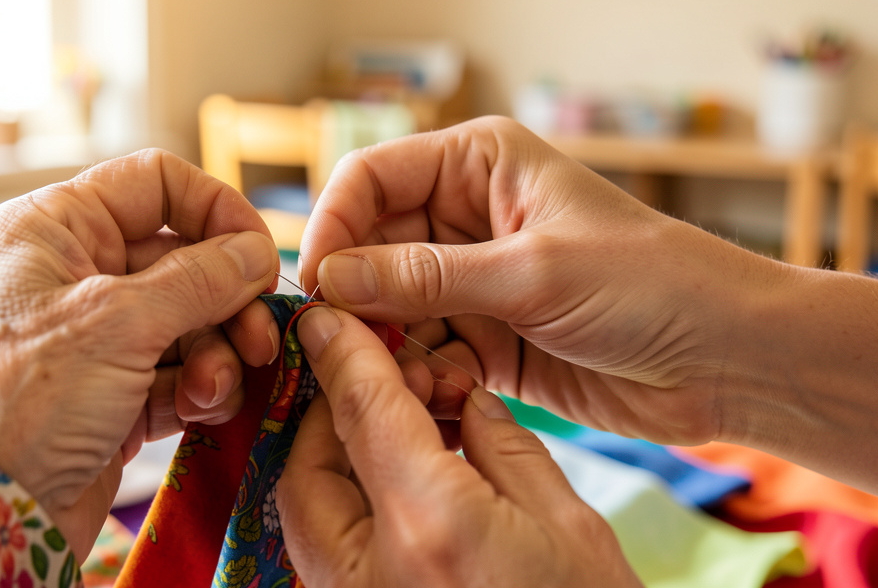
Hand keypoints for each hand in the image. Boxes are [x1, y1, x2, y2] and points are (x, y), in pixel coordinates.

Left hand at [0, 150, 279, 557]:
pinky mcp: (112, 392)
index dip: (215, 209)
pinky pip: (179, 371)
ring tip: (213, 389)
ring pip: (188, 320)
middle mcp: (73, 272)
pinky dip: (199, 389)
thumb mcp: (117, 323)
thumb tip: (257, 250)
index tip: (259, 252)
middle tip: (259, 337)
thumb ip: (199, 279)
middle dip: (227, 301)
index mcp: (54, 227)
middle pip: (183, 259)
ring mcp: (94, 336)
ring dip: (216, 354)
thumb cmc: (22, 401)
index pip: (154, 183)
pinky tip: (199, 410)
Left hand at [278, 305, 640, 586]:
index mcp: (431, 527)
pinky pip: (329, 557)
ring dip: (336, 464)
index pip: (365, 412)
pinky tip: (400, 494)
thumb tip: (459, 399)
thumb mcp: (569, 526)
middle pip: (309, 468)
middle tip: (383, 389)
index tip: (328, 316)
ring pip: (307, 516)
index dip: (344, 353)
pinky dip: (347, 511)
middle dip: (335, 417)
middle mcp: (370, 574)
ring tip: (400, 438)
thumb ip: (501, 449)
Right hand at [299, 116, 790, 445]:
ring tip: (408, 376)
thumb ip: (424, 277)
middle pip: (369, 246)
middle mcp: (465, 216)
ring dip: (386, 344)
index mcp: (478, 164)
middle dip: (355, 296)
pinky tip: (440, 394)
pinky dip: (417, 375)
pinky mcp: (483, 338)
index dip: (333, 225)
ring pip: (388, 306)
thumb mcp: (532, 273)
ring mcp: (472, 280)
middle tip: (344, 345)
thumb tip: (328, 280)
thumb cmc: (651, 286)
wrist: (726, 360)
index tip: (314, 284)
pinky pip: (421, 352)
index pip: (370, 178)